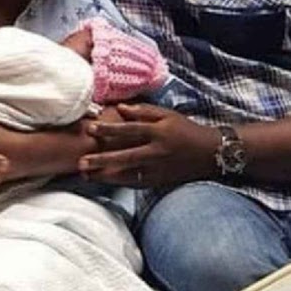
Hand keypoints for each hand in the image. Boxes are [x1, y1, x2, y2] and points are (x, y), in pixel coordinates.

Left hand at [80, 103, 218, 189]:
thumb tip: (121, 108)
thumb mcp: (168, 115)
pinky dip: (118, 182)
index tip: (91, 127)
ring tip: (86, 175)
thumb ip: (144, 111)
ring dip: (105, 175)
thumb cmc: (186, 130)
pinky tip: (104, 180)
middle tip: (81, 163)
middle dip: (102, 160)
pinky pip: (134, 182)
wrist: (209, 154)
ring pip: (127, 174)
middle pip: (125, 156)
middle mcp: (157, 152)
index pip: (130, 129)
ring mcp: (157, 169)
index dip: (110, 128)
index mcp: (159, 132)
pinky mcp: (158, 182)